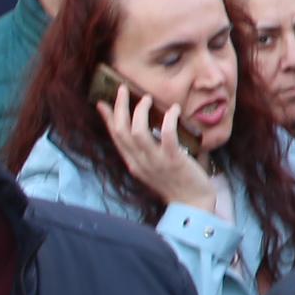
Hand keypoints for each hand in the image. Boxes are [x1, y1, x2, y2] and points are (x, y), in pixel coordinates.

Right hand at [99, 82, 227, 214]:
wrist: (192, 205)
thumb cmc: (176, 183)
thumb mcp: (152, 168)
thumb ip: (145, 152)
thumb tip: (143, 129)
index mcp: (134, 164)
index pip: (115, 138)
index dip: (108, 119)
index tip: (102, 102)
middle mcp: (140, 162)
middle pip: (121, 131)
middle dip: (119, 107)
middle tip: (122, 89)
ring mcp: (156, 162)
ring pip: (137, 132)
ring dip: (140, 111)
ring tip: (147, 98)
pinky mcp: (174, 160)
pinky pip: (166, 135)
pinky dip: (168, 119)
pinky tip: (173, 109)